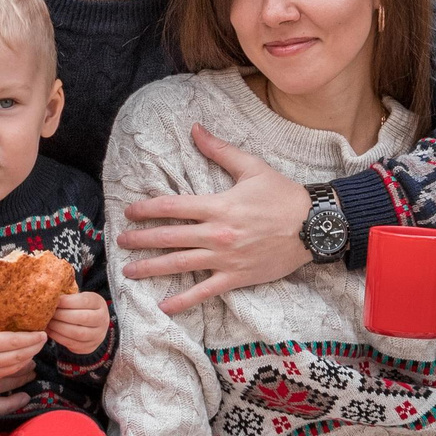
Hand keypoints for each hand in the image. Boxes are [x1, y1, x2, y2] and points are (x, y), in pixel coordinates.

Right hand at [0, 321, 48, 384]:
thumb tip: (20, 317)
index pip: (15, 342)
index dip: (31, 338)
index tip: (42, 333)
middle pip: (19, 355)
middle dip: (35, 347)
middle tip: (43, 339)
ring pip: (17, 366)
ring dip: (30, 356)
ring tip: (37, 346)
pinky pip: (10, 372)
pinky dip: (21, 364)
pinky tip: (26, 355)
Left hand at [46, 291, 108, 354]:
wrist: (94, 326)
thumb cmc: (82, 309)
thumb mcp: (80, 299)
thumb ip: (69, 297)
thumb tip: (51, 296)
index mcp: (99, 303)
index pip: (85, 301)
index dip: (68, 301)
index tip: (55, 300)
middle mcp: (102, 319)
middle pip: (82, 318)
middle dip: (62, 315)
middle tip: (49, 313)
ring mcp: (97, 335)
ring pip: (78, 333)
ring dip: (59, 327)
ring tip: (48, 323)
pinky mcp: (89, 347)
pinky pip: (72, 343)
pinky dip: (59, 337)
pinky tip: (50, 331)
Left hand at [117, 124, 312, 313]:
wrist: (314, 226)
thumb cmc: (284, 195)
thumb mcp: (252, 167)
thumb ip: (219, 150)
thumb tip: (195, 128)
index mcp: (218, 205)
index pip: (172, 207)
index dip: (146, 209)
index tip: (129, 212)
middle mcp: (217, 234)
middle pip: (169, 237)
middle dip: (141, 240)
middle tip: (120, 242)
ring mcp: (225, 259)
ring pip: (180, 264)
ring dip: (151, 268)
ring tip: (129, 271)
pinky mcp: (236, 277)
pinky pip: (204, 291)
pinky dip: (183, 300)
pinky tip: (163, 306)